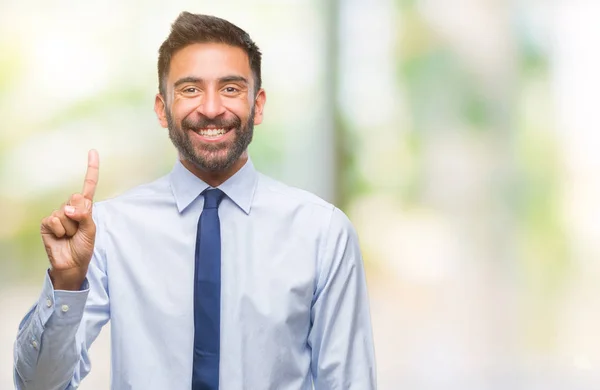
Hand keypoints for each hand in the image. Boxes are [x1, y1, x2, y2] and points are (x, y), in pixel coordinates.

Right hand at [42, 150, 98, 289]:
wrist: (71, 263)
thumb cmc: (83, 247)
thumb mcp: (91, 230)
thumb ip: (84, 215)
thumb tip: (68, 208)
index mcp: (85, 207)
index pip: (89, 185)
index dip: (91, 168)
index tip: (93, 151)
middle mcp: (71, 207)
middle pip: (77, 198)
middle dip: (80, 217)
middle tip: (78, 231)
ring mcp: (58, 213)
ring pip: (66, 212)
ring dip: (71, 228)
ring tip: (70, 236)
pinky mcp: (46, 222)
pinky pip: (54, 220)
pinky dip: (60, 231)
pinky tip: (60, 237)